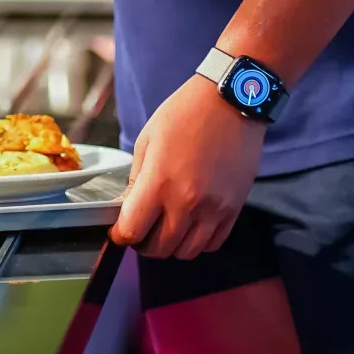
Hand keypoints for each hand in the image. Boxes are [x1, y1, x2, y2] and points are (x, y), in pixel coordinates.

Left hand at [110, 70, 264, 259]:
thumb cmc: (185, 114)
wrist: (231, 101)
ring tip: (167, 227)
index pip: (132, 231)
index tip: (120, 230)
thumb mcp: (148, 139)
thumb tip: (128, 208)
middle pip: (158, 249)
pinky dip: (198, 242)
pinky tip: (191, 225)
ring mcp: (213, 209)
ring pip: (186, 252)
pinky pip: (212, 244)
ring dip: (171, 245)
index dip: (120, 235)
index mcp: (159, 182)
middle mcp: (186, 202)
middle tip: (142, 229)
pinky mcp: (234, 209)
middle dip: (144, 243)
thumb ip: (136, 179)